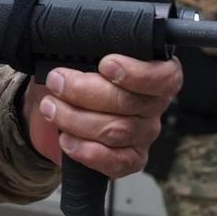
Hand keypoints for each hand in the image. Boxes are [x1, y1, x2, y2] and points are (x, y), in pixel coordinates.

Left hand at [22, 55, 182, 178]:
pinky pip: (117, 162)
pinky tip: (67, 140)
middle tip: (57, 82)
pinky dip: (87, 152)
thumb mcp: (81, 57)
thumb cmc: (76, 77)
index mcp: (154, 73)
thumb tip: (74, 54)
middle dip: (85, 91)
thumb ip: (87, 53)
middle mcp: (154, 105)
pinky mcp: (130, 159)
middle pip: (130, 103)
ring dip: (76, 119)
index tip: (106, 64)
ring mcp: (143, 135)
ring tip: (51, 108)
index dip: (138, 73)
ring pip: (116, 131)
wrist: (56, 109)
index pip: (165, 77)